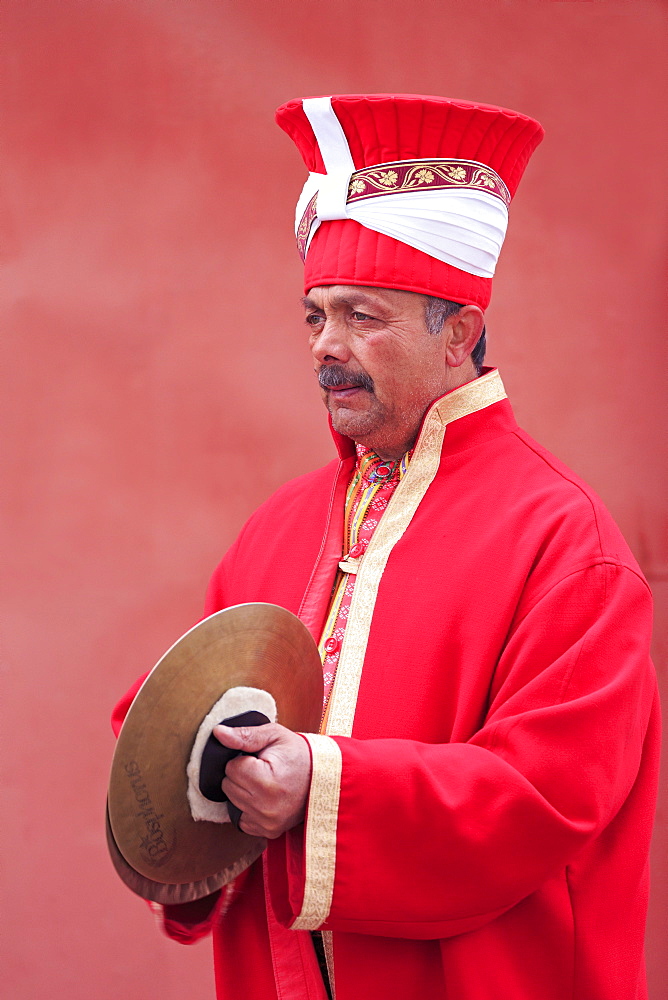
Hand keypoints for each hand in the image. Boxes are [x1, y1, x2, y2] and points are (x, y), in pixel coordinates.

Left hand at [213, 723, 311, 838]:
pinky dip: (248, 807)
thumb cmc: (299, 754)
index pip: (231, 768)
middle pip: (228, 786)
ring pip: (232, 802)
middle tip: (264, 769)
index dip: (243, 759)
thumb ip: (245, 735)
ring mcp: (267, 823)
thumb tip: (219, 733)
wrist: (324, 779)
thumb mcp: (275, 735)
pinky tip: (264, 797)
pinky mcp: (268, 831)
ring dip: (244, 790)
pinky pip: (241, 818)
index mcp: (266, 782)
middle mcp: (265, 808)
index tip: (261, 759)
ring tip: (266, 782)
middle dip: (241, 775)